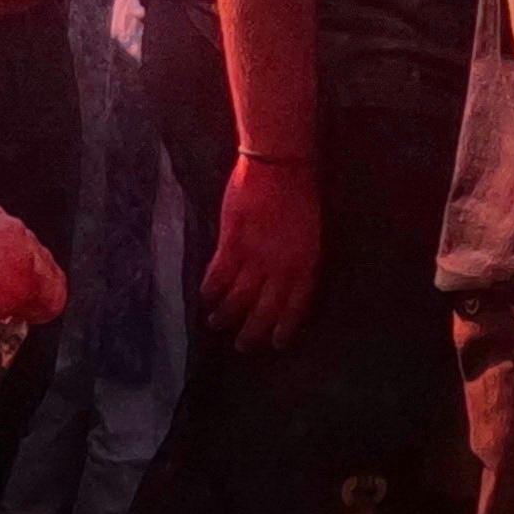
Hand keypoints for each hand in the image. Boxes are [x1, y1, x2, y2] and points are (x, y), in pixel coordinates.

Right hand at [0, 202, 68, 329]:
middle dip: (30, 280)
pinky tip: (30, 316)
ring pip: (47, 275)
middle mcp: (14, 226)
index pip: (22, 243)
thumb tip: (0, 285)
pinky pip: (52, 295)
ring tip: (22, 311)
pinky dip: (43, 309)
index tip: (13, 284)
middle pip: (38, 257)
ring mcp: (25, 248)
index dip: (19, 269)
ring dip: (35, 294)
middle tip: (16, 302)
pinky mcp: (32, 273)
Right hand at [204, 150, 322, 347]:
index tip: (276, 344)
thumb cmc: (300, 194)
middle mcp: (281, 268)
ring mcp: (256, 257)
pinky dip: (210, 289)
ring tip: (216, 325)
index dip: (284, 328)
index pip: (296, 307)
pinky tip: (203, 298)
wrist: (281, 166)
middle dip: (253, 331)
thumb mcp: (310, 234)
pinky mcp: (232, 243)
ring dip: (226, 314)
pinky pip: (219, 275)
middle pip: (265, 309)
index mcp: (306, 266)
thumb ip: (298, 260)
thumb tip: (283, 281)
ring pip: (238, 297)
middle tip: (242, 347)